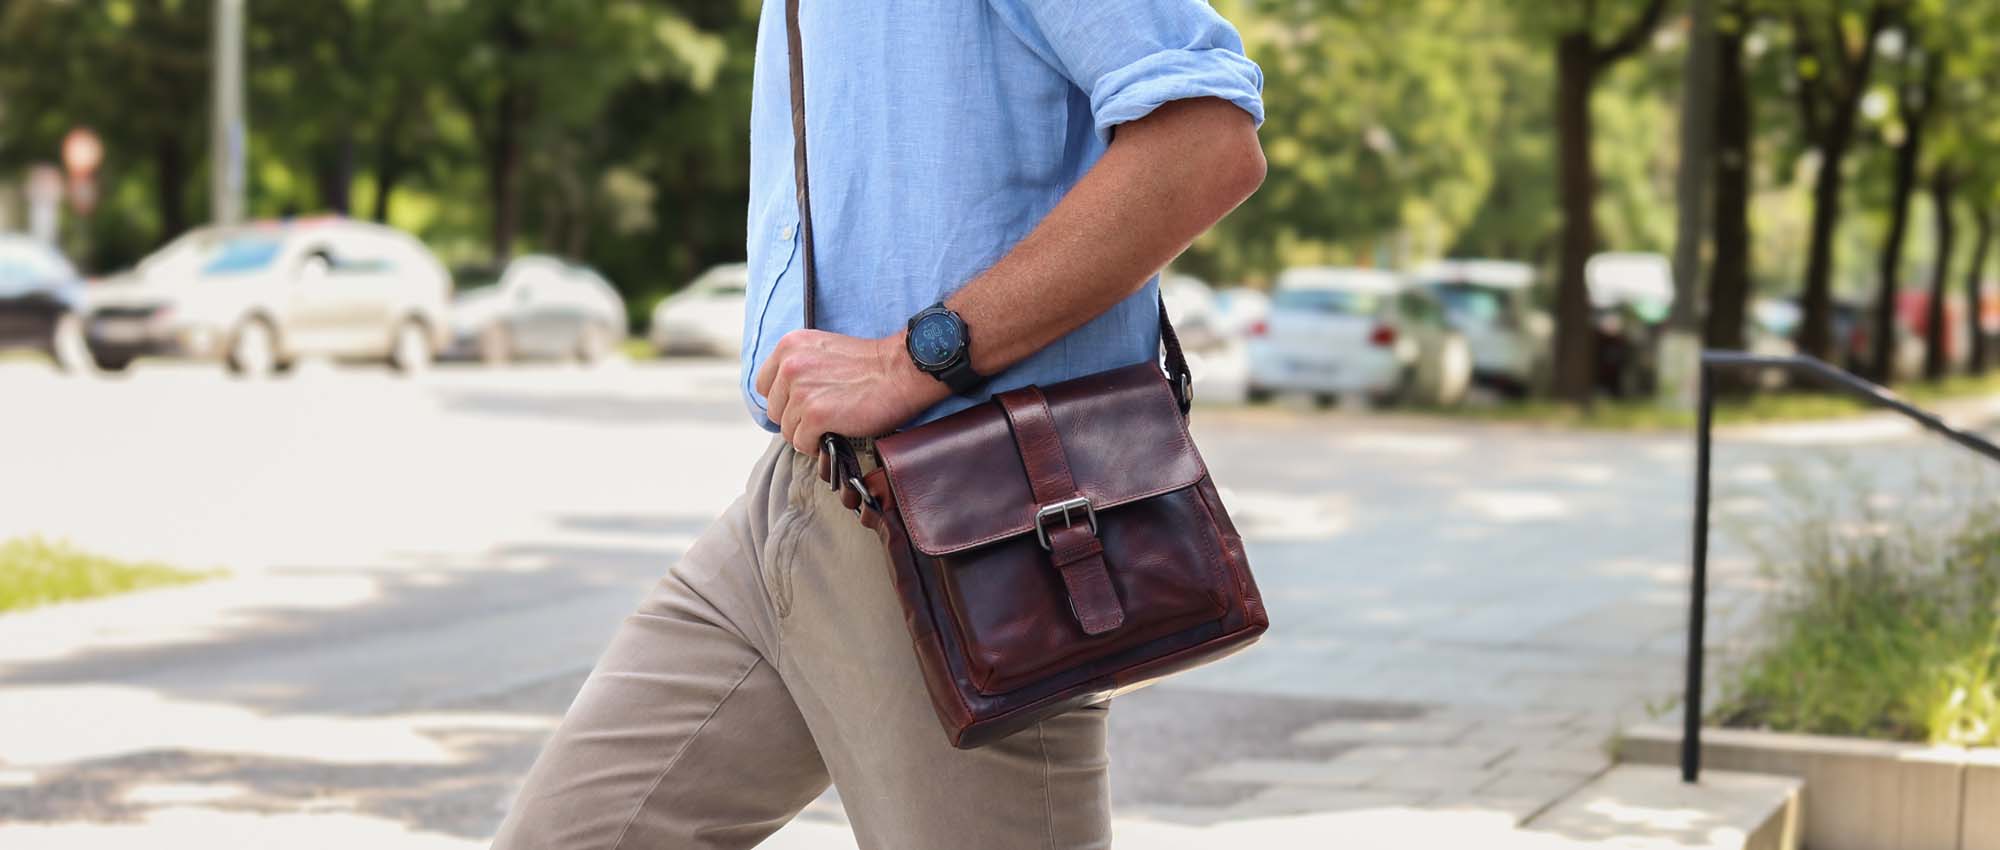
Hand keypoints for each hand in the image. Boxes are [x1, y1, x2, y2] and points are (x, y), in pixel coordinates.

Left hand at [755, 330, 947, 453]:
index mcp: (789, 346)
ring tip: (832, 425)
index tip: (802, 404)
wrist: (901, 370)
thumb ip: (798, 366)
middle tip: (822, 417)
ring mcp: (801, 391)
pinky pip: (802, 443)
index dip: (783, 399)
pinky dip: (816, 446)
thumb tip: (784, 399)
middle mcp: (790, 366)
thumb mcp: (823, 350)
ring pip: (787, 430)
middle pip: (775, 410)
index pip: (764, 384)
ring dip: (808, 433)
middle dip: (796, 418)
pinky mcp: (816, 415)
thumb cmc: (869, 364)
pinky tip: (834, 435)